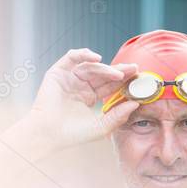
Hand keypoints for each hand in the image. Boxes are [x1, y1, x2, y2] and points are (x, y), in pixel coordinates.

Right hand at [20, 49, 138, 151]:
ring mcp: (69, 78)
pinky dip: (84, 54)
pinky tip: (97, 58)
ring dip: (105, 67)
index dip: (123, 81)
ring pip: (91, 66)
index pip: (109, 85)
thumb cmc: (71, 134)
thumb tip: (135, 104)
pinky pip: (72, 57)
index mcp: (89, 97)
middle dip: (119, 70)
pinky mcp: (58, 72)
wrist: (48, 134)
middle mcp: (80, 85)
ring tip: (118, 74)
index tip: (138, 79)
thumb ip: (118, 116)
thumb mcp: (101, 127)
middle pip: (103, 73)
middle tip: (134, 69)